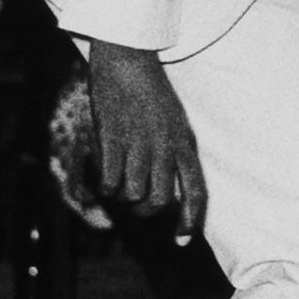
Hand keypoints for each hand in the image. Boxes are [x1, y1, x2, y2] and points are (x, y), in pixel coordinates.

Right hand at [87, 41, 208, 240]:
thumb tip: (168, 192)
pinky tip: (103, 173)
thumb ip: (174, 153)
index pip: (196, 191)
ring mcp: (138, 144)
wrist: (127, 58)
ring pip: (134, 194)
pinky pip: (110, 181)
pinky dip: (105, 186)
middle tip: (135, 202)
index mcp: (185, 142)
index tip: (181, 240)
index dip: (190, 221)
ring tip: (117, 180)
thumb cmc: (150, 91)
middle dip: (146, 210)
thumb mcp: (174, 122)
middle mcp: (165, 147)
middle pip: (160, 201)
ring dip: (124, 196)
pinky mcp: (112, 139)